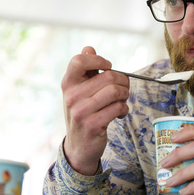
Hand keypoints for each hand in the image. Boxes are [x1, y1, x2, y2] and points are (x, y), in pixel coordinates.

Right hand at [62, 46, 129, 175]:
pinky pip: (118, 108)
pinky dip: (124, 109)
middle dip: (123, 81)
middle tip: (123, 89)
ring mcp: (81, 111)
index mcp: (68, 83)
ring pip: (115, 91)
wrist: (78, 146)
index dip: (98, 59)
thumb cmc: (83, 113)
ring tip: (122, 101)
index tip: (108, 66)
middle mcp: (72, 96)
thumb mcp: (79, 91)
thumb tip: (89, 48)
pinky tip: (119, 113)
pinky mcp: (93, 125)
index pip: (79, 60)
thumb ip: (85, 70)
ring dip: (125, 95)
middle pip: (108, 76)